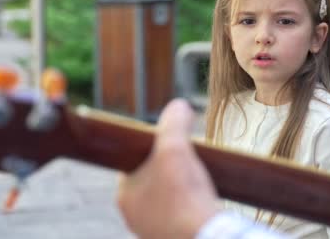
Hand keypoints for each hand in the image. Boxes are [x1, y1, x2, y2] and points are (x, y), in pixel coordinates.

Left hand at [117, 99, 218, 238]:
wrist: (205, 237)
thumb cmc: (184, 194)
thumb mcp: (175, 148)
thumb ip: (174, 122)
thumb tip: (179, 104)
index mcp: (124, 196)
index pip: (133, 161)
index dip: (153, 148)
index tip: (171, 142)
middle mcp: (132, 216)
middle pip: (150, 179)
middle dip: (169, 168)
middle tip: (188, 158)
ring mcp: (151, 231)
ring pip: (164, 198)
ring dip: (180, 187)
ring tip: (198, 176)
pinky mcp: (170, 238)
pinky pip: (178, 216)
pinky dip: (189, 206)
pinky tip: (203, 198)